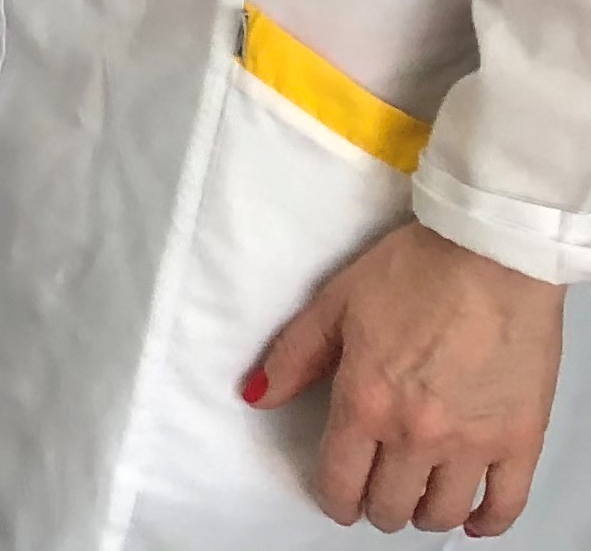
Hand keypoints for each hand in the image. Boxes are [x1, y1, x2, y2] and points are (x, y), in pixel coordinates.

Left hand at [251, 220, 564, 534]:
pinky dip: (488, 522)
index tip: (337, 498)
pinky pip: (506, 504)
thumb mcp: (334, 305)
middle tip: (377, 492)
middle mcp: (416, 433)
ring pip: (442, 512)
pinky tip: (474, 517)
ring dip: (424, 514)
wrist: (491, 255)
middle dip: (376, 506)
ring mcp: (473, 442)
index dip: (334, 499)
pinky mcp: (521, 439)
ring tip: (419, 497)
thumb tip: (257, 396)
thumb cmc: (415, 271)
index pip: (340, 481)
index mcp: (365, 401)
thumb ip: (294, 357)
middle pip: (390, 506)